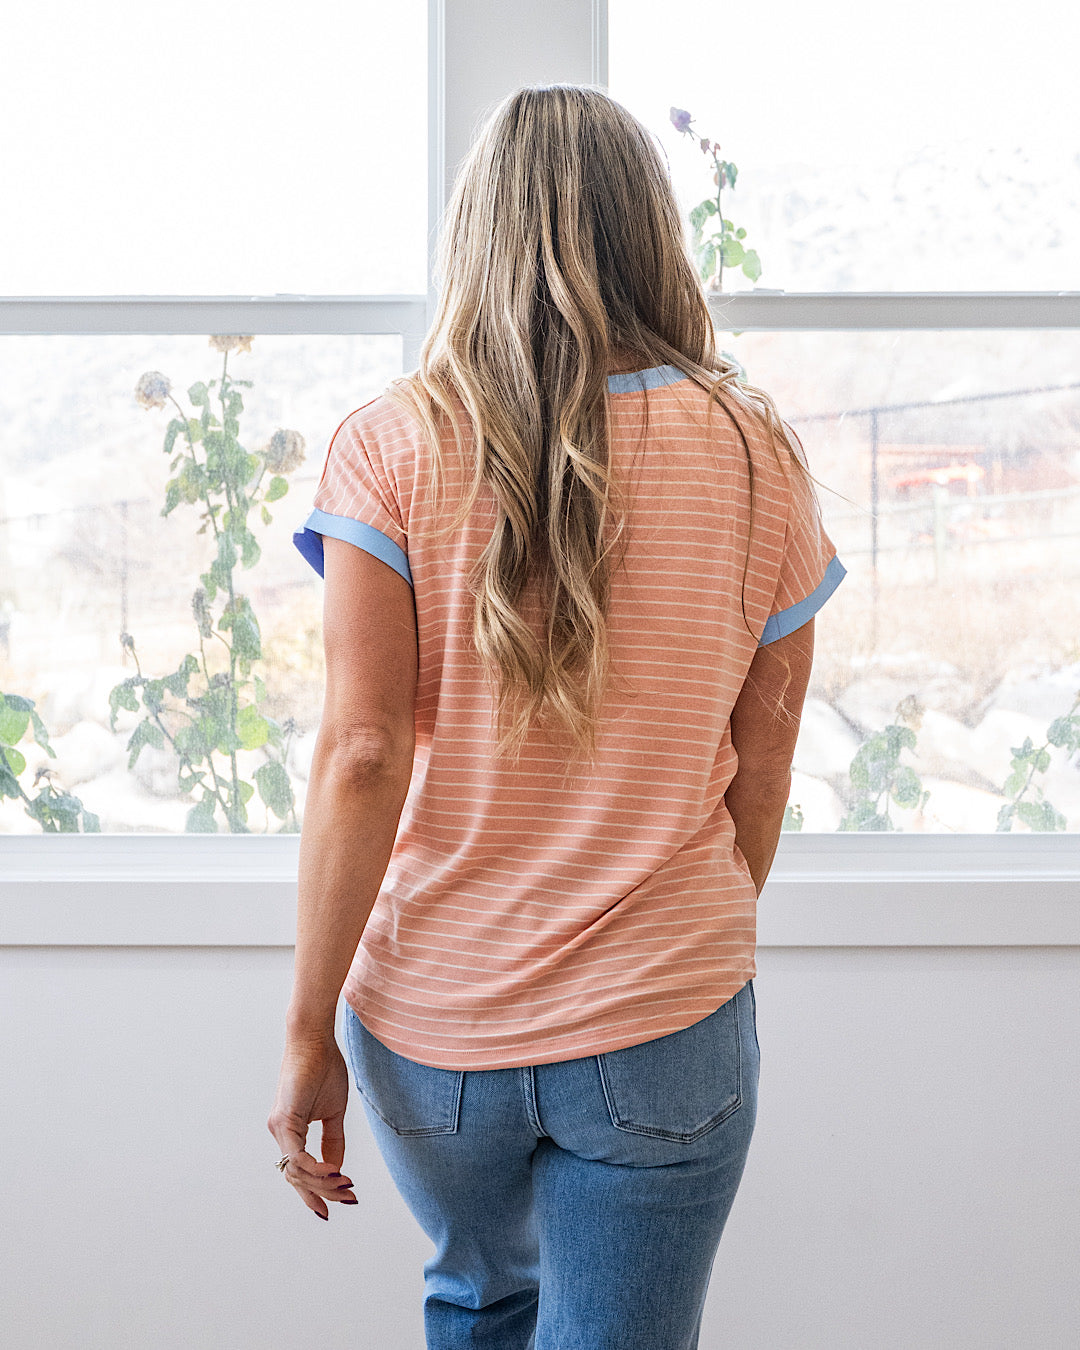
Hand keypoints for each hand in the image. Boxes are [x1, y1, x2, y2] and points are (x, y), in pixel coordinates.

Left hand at [267, 1034, 357, 1219]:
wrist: (315, 1040)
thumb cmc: (325, 1069)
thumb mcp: (334, 1112)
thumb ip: (332, 1141)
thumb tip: (337, 1169)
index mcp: (290, 1133)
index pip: (300, 1173)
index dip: (315, 1194)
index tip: (335, 1208)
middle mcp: (280, 1134)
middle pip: (298, 1179)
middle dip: (324, 1193)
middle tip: (349, 1199)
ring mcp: (279, 1128)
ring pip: (296, 1172)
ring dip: (323, 1184)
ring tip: (347, 1184)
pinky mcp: (283, 1120)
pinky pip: (297, 1156)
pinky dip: (315, 1168)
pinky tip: (335, 1172)